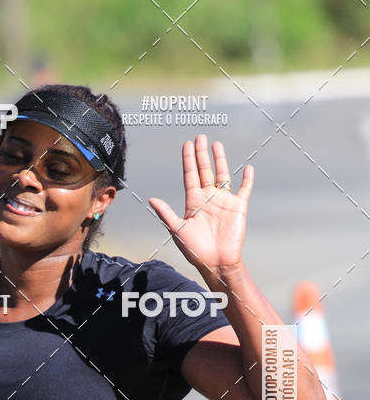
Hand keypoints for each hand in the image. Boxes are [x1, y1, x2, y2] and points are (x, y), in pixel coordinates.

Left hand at [149, 134, 253, 276]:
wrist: (216, 262)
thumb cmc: (195, 250)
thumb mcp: (178, 230)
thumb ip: (166, 213)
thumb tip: (151, 199)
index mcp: (193, 202)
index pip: (190, 175)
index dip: (188, 160)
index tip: (187, 144)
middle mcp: (208, 198)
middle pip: (205, 171)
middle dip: (201, 154)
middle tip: (200, 137)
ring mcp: (224, 201)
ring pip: (222, 175)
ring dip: (220, 160)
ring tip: (216, 144)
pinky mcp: (238, 207)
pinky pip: (244, 189)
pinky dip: (247, 179)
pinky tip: (248, 167)